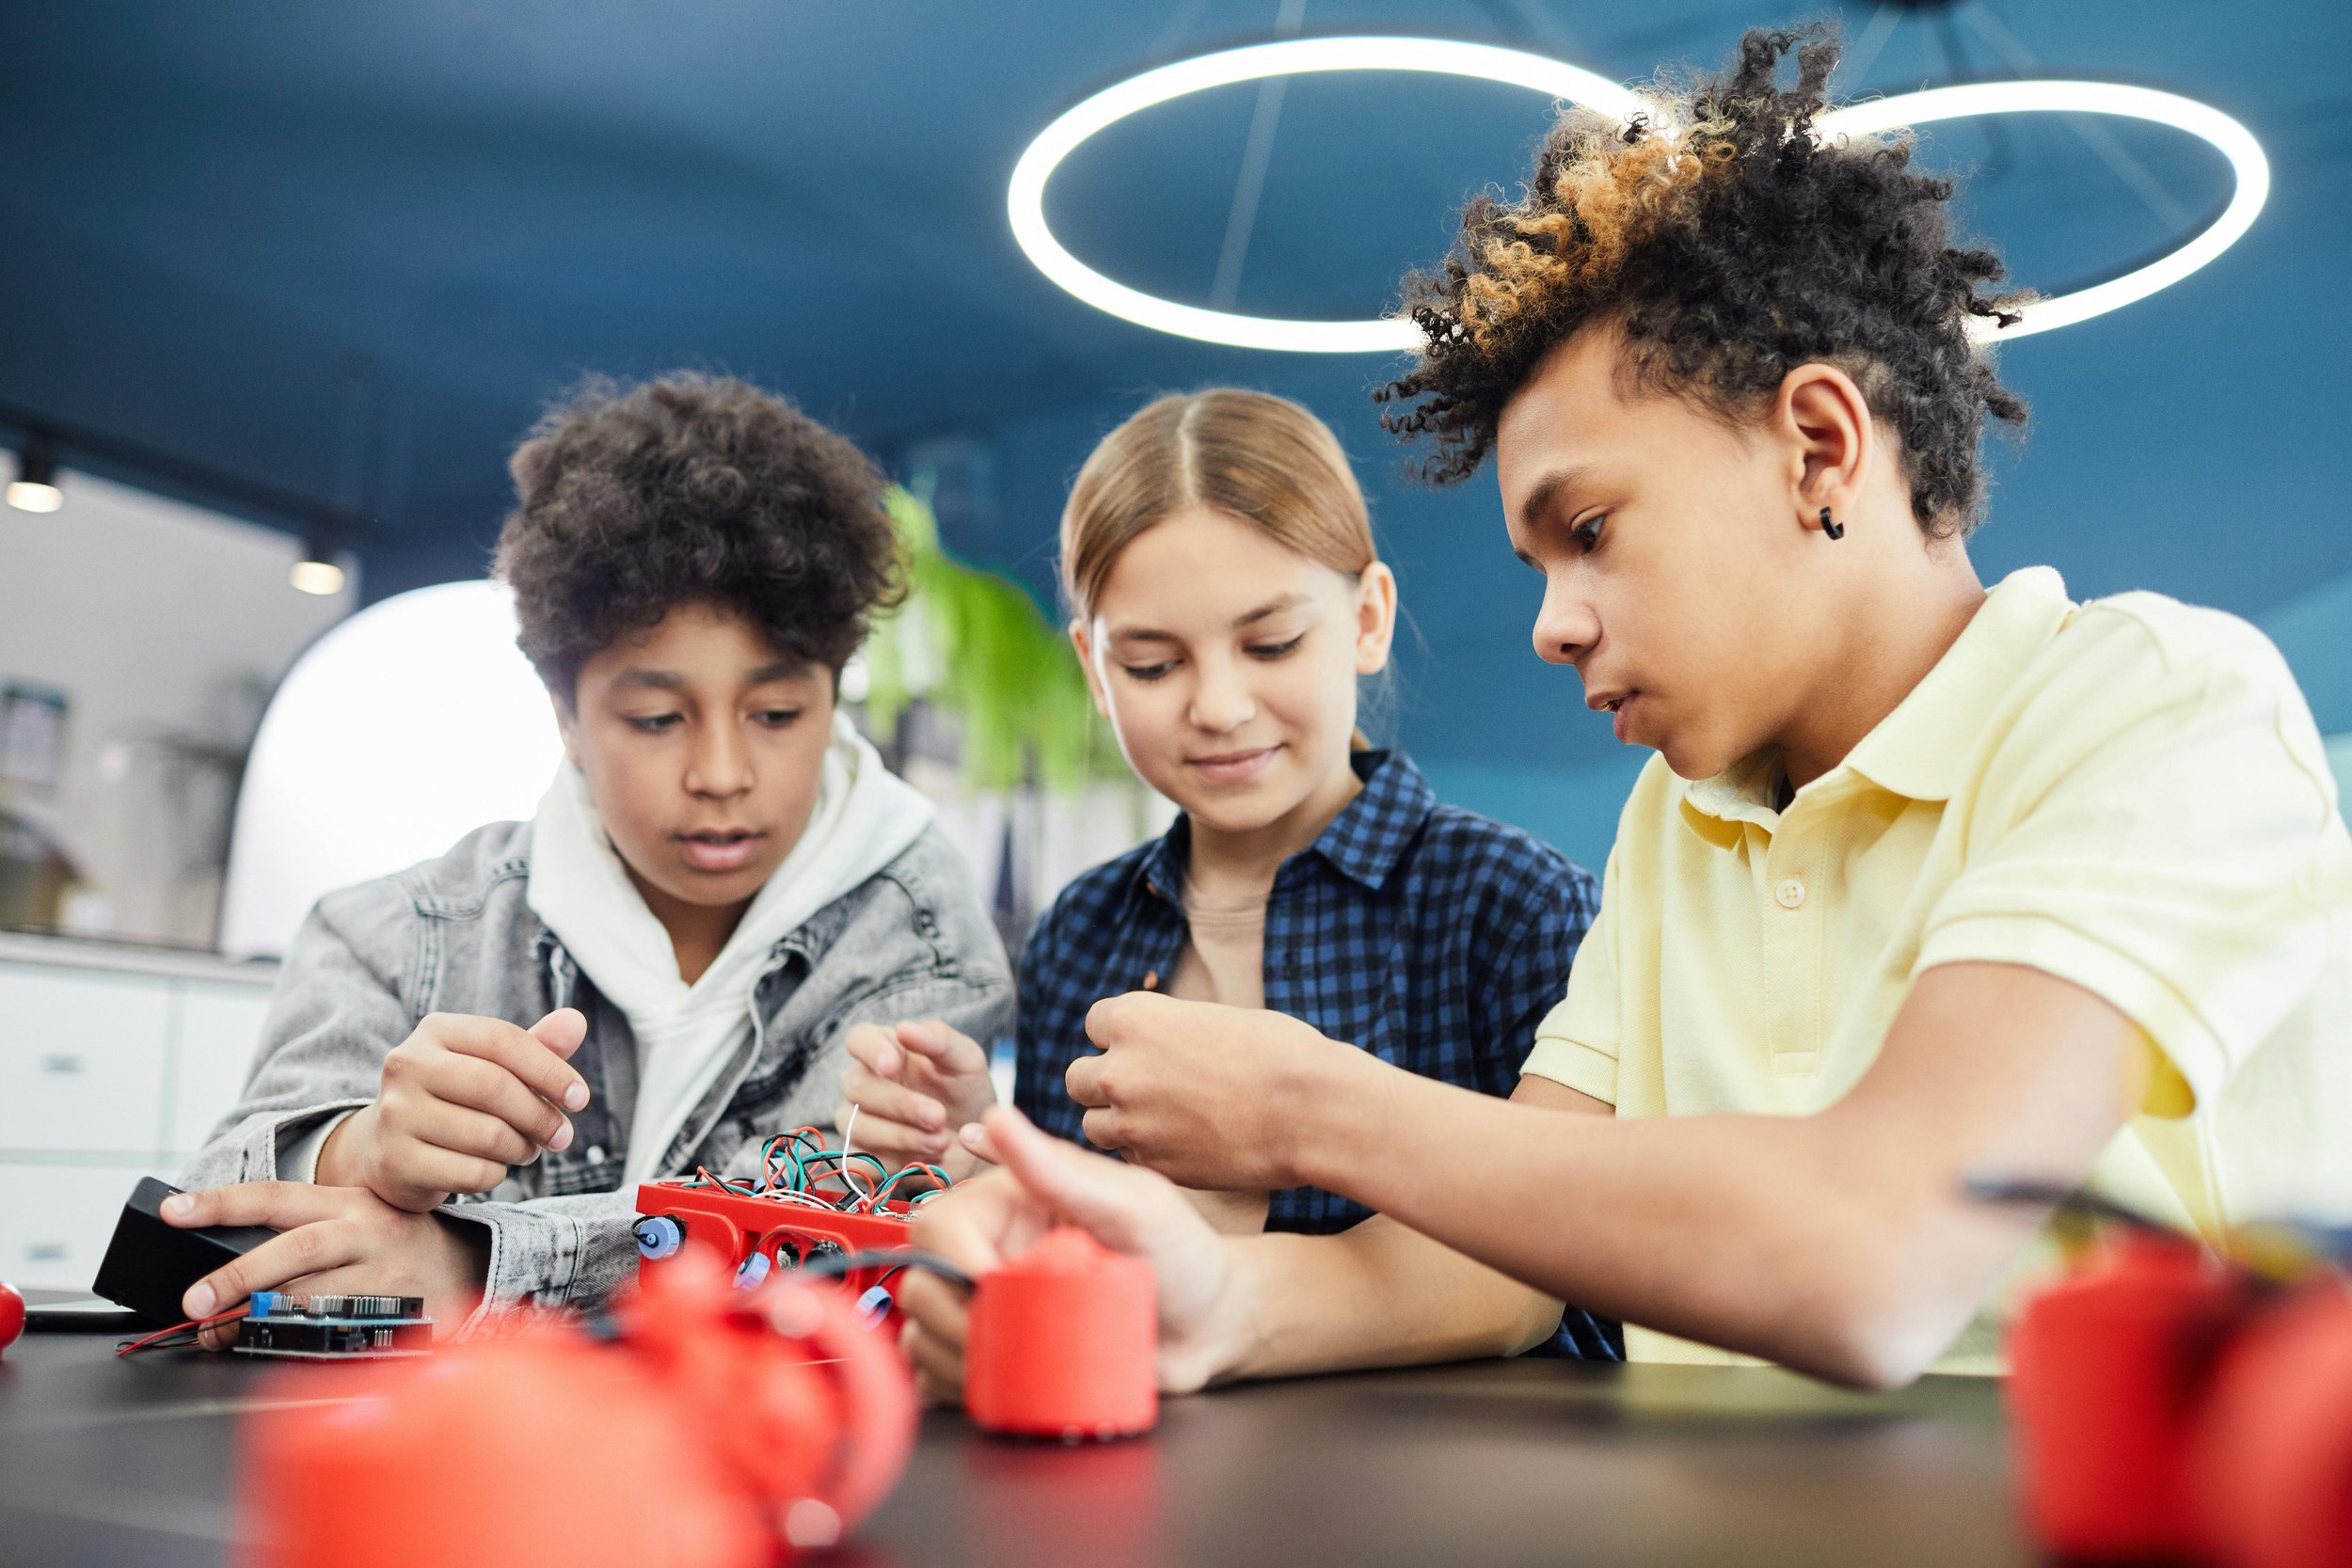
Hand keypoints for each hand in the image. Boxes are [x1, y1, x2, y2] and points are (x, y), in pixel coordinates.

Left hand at [160, 1182, 489, 1347]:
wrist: (462, 1262)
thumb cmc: (386, 1240)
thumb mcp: (347, 1215)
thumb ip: (293, 1231)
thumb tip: (213, 1263)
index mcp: (345, 1201)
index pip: (274, 1196)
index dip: (220, 1202)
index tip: (174, 1212)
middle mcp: (364, 1232)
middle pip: (295, 1249)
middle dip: (238, 1277)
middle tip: (192, 1302)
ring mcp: (381, 1276)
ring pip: (313, 1298)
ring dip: (256, 1321)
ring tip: (217, 1333)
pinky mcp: (394, 1314)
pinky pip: (335, 1334)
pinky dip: (294, 1344)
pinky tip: (268, 1346)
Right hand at [317, 1009, 589, 1211]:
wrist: (386, 1148)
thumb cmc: (455, 1099)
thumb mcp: (493, 1065)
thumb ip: (536, 1045)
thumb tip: (576, 1020)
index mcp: (435, 1030)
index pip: (504, 1040)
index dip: (551, 1070)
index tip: (580, 1098)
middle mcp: (407, 1065)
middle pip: (496, 1088)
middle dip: (541, 1116)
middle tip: (561, 1135)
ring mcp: (395, 1113)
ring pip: (488, 1135)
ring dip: (522, 1148)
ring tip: (526, 1149)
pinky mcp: (395, 1161)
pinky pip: (471, 1172)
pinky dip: (496, 1175)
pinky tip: (494, 1169)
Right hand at [836, 1019, 997, 1178]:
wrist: (974, 1142)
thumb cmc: (965, 1091)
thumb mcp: (966, 1060)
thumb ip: (939, 1040)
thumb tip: (904, 1028)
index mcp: (885, 1048)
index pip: (859, 1039)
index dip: (870, 1051)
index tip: (892, 1066)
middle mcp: (863, 1082)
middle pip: (857, 1086)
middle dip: (900, 1104)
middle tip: (938, 1116)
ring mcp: (856, 1120)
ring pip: (857, 1126)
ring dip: (901, 1137)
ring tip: (940, 1142)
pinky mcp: (861, 1157)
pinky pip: (862, 1162)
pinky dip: (896, 1162)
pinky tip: (924, 1159)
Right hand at [899, 1105, 1249, 1401]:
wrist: (1211, 1327)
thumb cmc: (1183, 1253)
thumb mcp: (1134, 1205)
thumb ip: (1062, 1170)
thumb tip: (998, 1116)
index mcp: (1008, 1203)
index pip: (939, 1225)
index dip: (955, 1262)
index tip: (996, 1290)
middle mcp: (989, 1251)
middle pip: (923, 1283)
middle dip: (955, 1322)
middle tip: (1013, 1341)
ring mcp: (991, 1307)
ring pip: (924, 1335)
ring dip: (957, 1361)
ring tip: (1020, 1367)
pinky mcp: (999, 1355)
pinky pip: (944, 1377)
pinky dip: (957, 1389)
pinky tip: (1001, 1387)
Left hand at [1065, 993, 1374, 1189]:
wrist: (1311, 1110)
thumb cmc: (1278, 1054)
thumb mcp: (1212, 1020)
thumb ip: (1167, 1034)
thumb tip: (1152, 1046)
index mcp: (1135, 1020)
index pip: (1094, 1024)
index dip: (1122, 1036)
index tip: (1148, 1047)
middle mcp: (1121, 1070)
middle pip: (1079, 1079)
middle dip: (1106, 1083)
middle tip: (1147, 1089)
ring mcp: (1132, 1124)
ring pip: (1094, 1125)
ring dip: (1119, 1122)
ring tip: (1165, 1121)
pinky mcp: (1152, 1166)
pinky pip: (1130, 1159)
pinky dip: (1148, 1154)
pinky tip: (1186, 1145)